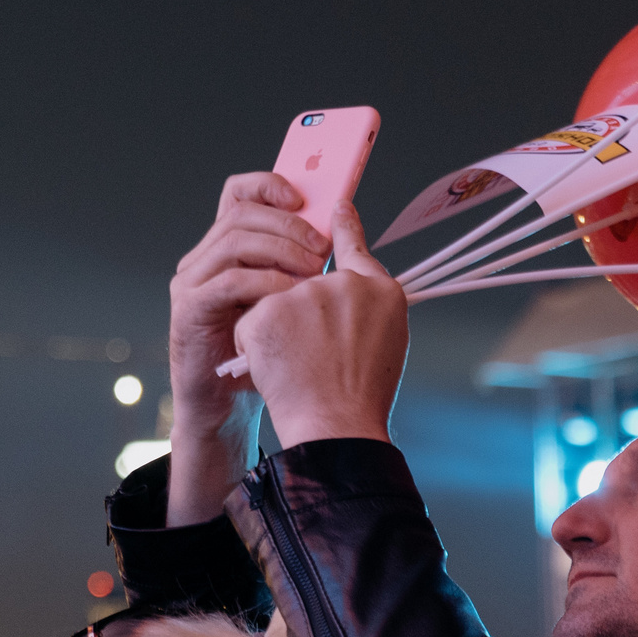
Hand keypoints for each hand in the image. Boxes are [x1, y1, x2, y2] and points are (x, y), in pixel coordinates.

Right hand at [167, 173, 332, 436]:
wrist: (230, 406)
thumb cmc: (266, 354)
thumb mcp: (290, 301)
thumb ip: (302, 264)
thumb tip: (344, 228)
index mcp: (227, 248)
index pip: (238, 194)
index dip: (269, 185)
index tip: (306, 199)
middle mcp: (203, 257)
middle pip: (241, 214)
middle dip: (289, 225)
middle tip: (324, 246)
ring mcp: (192, 281)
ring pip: (235, 241)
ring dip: (282, 250)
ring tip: (314, 271)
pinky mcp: (190, 309)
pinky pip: (229, 281)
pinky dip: (266, 283)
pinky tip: (291, 296)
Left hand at [233, 200, 407, 446]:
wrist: (337, 428)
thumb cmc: (363, 394)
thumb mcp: (384, 339)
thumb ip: (366, 297)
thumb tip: (346, 272)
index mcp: (380, 290)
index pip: (354, 245)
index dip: (342, 228)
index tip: (334, 208)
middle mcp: (346, 284)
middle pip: (308, 285)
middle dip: (302, 317)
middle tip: (319, 358)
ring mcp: (307, 295)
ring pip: (276, 304)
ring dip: (280, 336)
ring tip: (302, 370)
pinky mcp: (271, 312)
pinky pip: (253, 324)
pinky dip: (257, 350)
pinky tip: (279, 371)